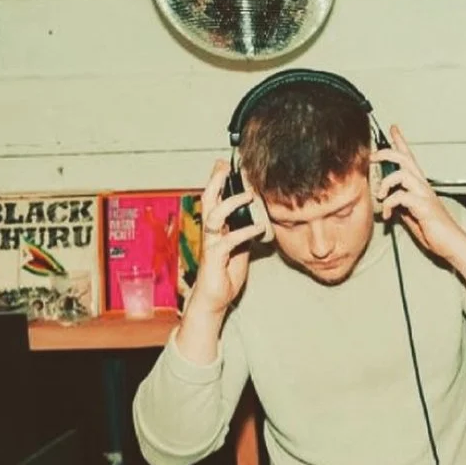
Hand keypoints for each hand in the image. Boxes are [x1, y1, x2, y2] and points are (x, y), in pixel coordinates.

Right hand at [190, 161, 267, 316]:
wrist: (215, 299)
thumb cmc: (225, 274)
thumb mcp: (240, 249)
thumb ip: (244, 233)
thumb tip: (256, 220)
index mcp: (215, 228)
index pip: (214, 199)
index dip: (217, 181)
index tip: (225, 164)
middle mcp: (210, 232)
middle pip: (208, 199)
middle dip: (215, 181)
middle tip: (225, 165)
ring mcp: (211, 244)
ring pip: (214, 215)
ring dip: (231, 202)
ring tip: (248, 195)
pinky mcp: (215, 258)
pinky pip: (229, 240)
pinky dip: (244, 232)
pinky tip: (257, 228)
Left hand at [372, 127, 465, 263]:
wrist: (452, 245)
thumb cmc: (436, 232)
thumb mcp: (412, 215)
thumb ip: (402, 205)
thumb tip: (389, 201)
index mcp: (420, 186)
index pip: (409, 158)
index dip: (400, 142)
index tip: (393, 129)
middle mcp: (423, 186)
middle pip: (404, 158)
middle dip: (386, 153)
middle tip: (372, 156)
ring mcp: (424, 195)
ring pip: (402, 173)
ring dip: (386, 182)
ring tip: (380, 195)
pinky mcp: (424, 206)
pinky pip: (401, 197)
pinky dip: (389, 204)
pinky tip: (387, 215)